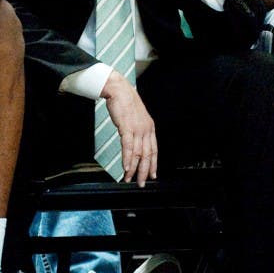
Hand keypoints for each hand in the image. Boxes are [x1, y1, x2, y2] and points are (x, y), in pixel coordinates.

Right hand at [101, 71, 157, 186]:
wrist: (119, 89)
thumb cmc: (125, 102)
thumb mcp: (136, 118)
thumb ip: (137, 130)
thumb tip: (134, 142)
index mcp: (150, 127)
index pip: (154, 150)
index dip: (153, 164)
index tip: (152, 175)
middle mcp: (146, 129)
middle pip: (147, 155)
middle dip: (144, 171)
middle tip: (141, 183)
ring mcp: (138, 129)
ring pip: (138, 153)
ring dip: (134, 168)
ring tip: (130, 178)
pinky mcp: (127, 128)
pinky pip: (128, 147)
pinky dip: (127, 159)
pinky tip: (126, 168)